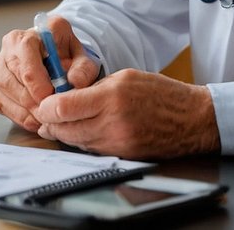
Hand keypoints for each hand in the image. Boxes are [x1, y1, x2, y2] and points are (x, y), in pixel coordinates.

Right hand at [0, 14, 99, 131]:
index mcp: (30, 36)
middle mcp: (9, 47)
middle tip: (51, 113)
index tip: (53, 99)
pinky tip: (36, 118)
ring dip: (25, 111)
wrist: (58, 54)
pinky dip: (20, 116)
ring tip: (46, 116)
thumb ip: (83, 68)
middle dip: (33, 103)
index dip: (39, 88)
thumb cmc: (67, 54)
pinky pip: (2, 104)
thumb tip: (75, 81)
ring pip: (4, 95)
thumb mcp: (83, 56)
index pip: (27, 67)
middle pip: (12, 82)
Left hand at [32, 69, 219, 160]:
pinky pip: (92, 150)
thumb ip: (94, 87)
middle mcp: (113, 122)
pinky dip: (82, 141)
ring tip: (56, 124)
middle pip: (64, 129)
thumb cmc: (160, 93)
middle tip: (43, 116)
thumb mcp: (125, 77)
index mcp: (112, 96)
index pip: (63, 107)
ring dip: (63, 134)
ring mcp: (118, 143)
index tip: (42, 103)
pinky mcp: (123, 156)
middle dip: (49, 123)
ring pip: (76, 142)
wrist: (191, 119)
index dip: (46, 107)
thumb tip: (65, 95)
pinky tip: (79, 132)